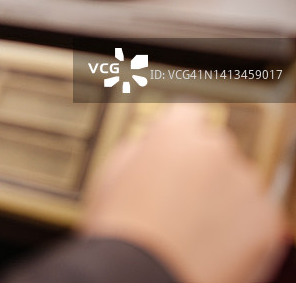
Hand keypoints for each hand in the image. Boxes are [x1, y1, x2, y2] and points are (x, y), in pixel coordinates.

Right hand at [81, 104, 288, 282]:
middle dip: (201, 166)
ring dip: (222, 196)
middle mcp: (216, 149)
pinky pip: (256, 214)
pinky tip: (213, 244)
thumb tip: (151, 145)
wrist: (142, 280)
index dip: (180, 131)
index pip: (188, 111)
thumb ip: (140, 147)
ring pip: (238, 181)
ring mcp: (245, 184)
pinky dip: (241, 227)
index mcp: (176, 132)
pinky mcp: (266, 220)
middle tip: (180, 200)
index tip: (176, 147)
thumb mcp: (111, 173)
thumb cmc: (122, 233)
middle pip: (215, 146)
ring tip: (194, 229)